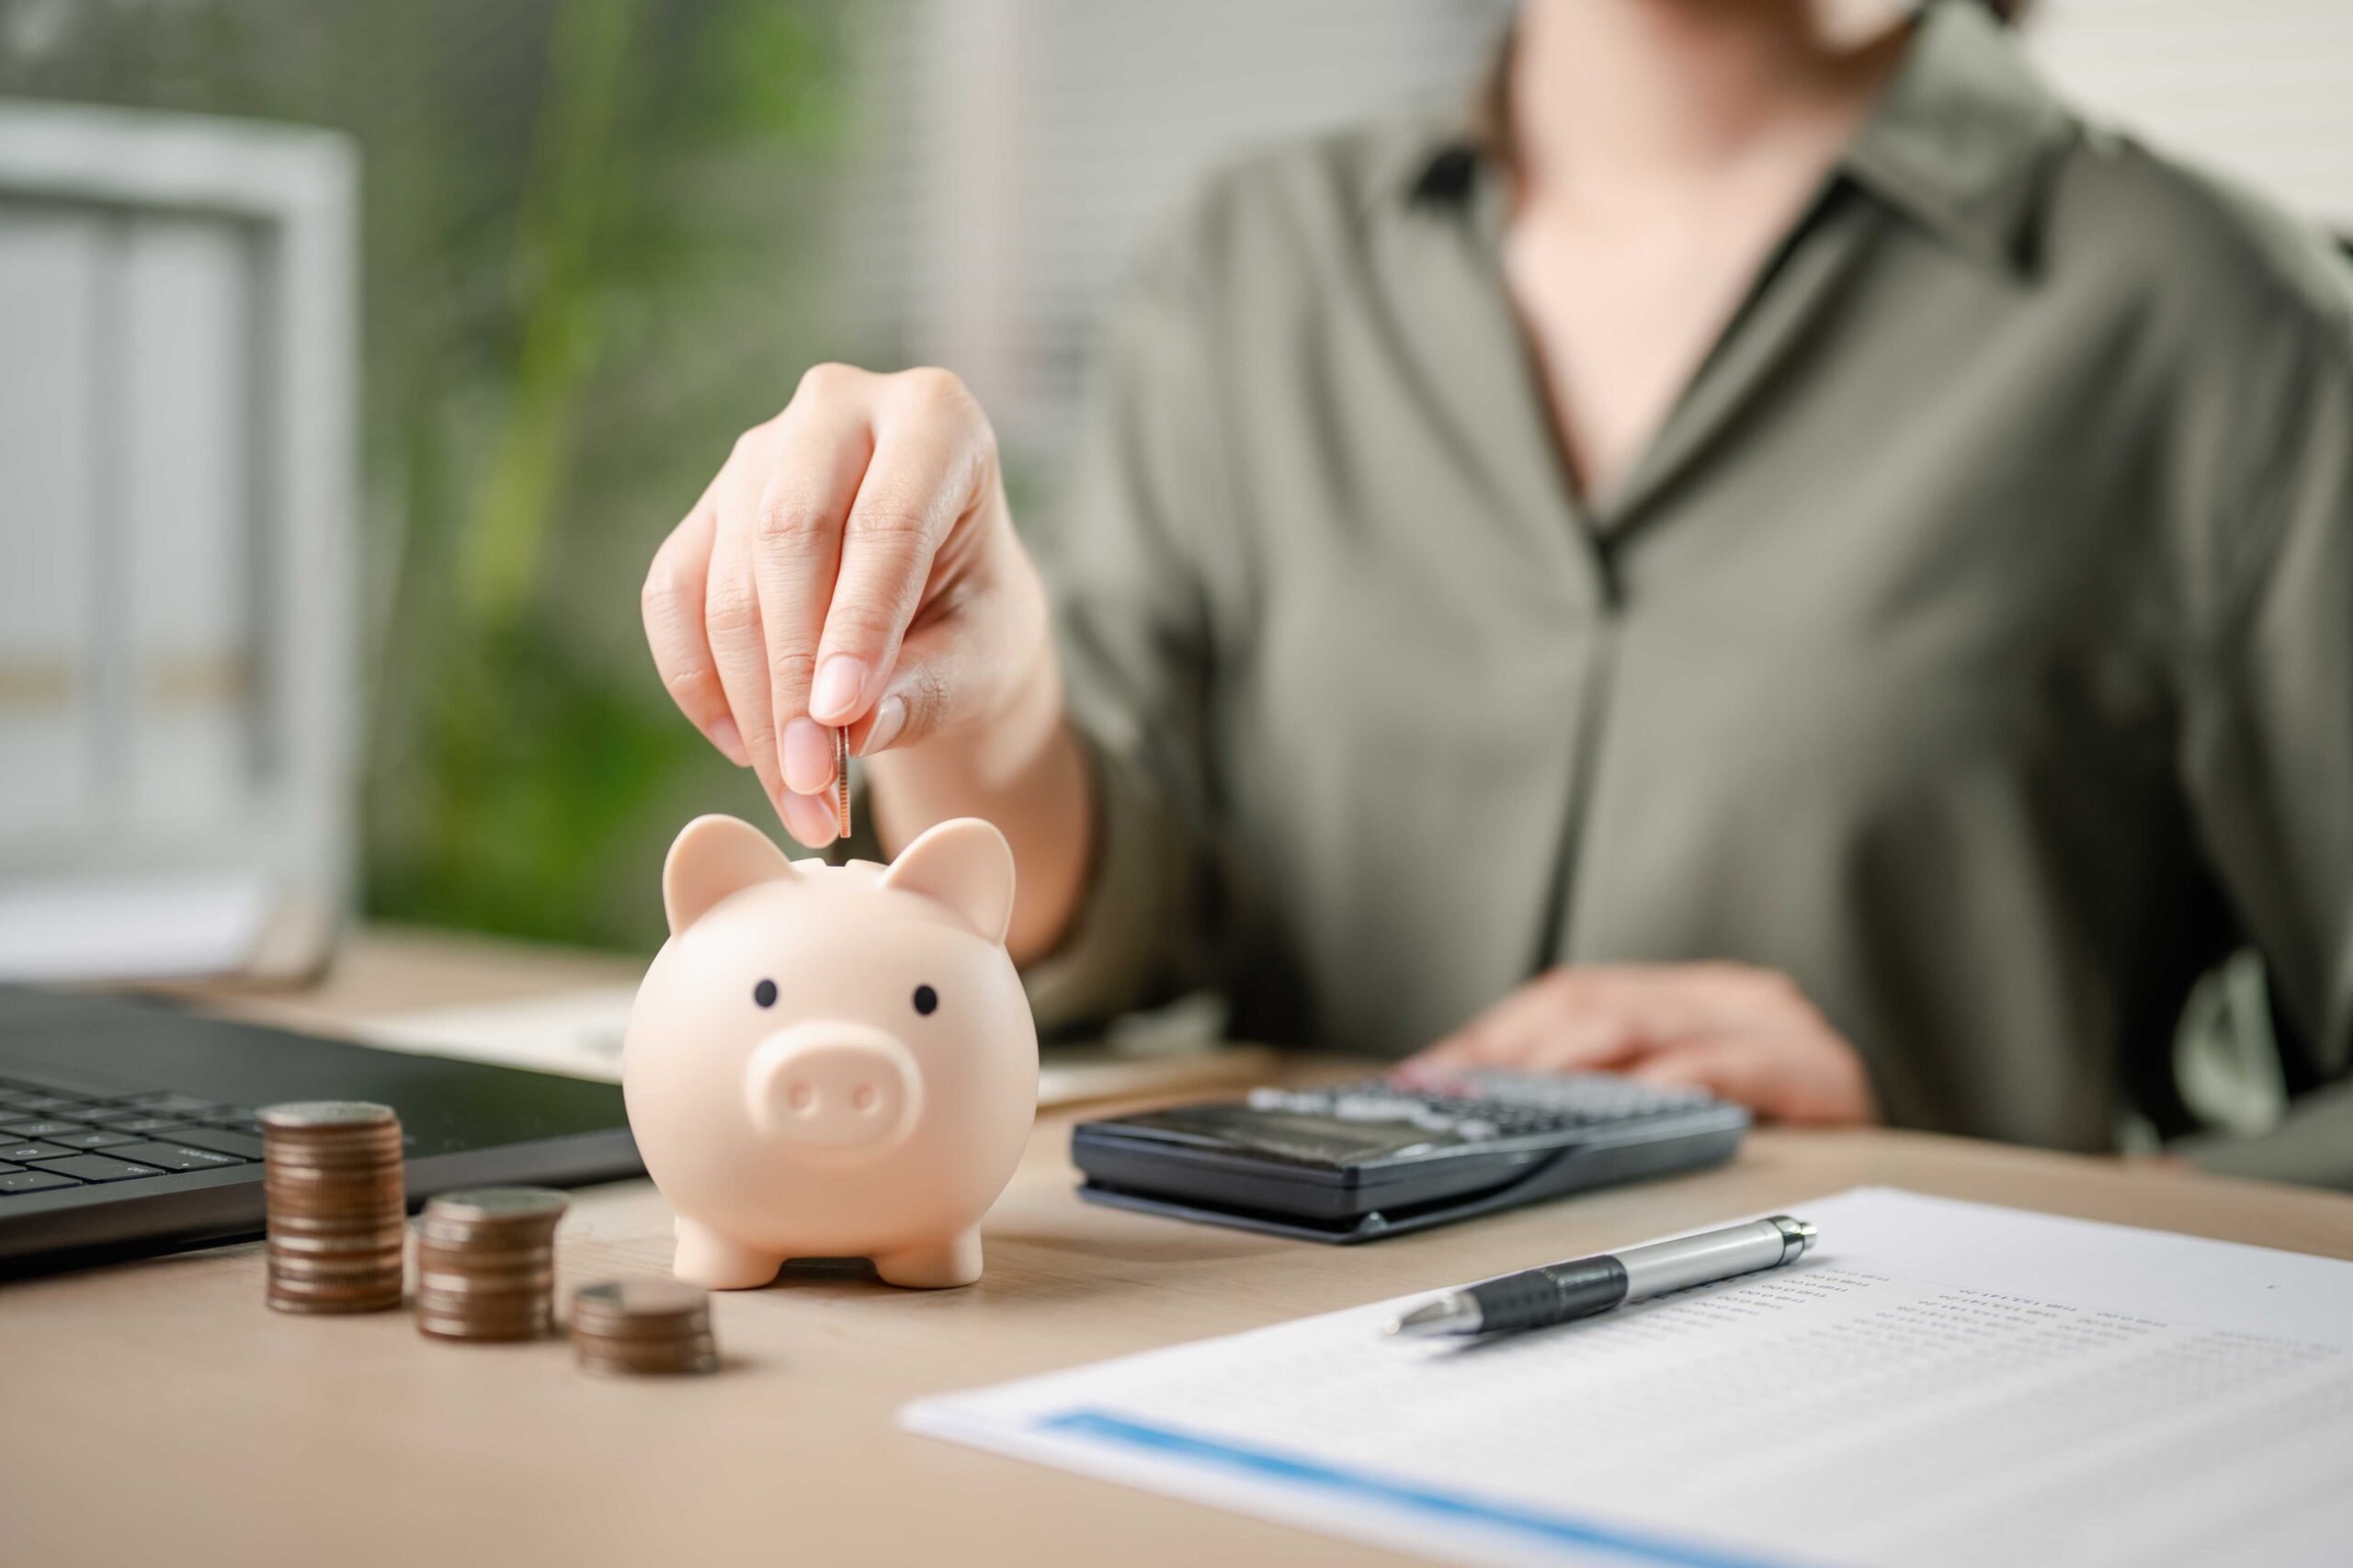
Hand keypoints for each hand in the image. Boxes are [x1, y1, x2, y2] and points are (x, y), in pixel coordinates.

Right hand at [641, 365, 1053, 847]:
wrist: (942, 608)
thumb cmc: (977, 620)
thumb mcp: (984, 657)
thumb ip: (928, 685)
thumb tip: (851, 724)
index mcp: (936, 419)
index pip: (886, 520)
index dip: (859, 625)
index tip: (842, 719)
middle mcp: (838, 409)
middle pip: (790, 538)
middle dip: (793, 676)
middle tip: (811, 781)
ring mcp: (759, 454)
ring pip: (727, 578)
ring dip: (751, 702)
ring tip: (795, 795)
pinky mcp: (706, 510)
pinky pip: (673, 597)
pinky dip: (699, 683)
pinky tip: (745, 748)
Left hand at [1401, 963, 1878, 1125]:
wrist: (1893, 1155)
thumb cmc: (1770, 1132)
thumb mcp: (1665, 1097)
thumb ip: (1584, 1092)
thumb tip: (1460, 1099)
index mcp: (1683, 994)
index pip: (1566, 998)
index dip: (1493, 1038)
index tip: (1431, 1079)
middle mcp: (1726, 996)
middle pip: (1596, 1006)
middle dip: (1519, 1055)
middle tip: (1465, 1098)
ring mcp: (1773, 1027)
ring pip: (1648, 1029)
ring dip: (1573, 1071)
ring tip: (1521, 1104)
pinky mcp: (1816, 1072)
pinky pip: (1728, 1068)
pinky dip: (1671, 1085)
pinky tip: (1632, 1104)